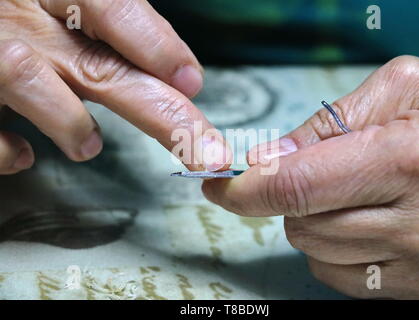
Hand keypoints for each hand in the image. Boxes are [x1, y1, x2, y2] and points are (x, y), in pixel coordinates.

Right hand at [0, 0, 227, 173]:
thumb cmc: (20, 20)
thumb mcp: (62, 11)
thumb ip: (112, 34)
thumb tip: (180, 78)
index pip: (110, 5)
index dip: (154, 43)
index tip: (192, 82)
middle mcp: (20, 17)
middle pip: (100, 65)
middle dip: (160, 114)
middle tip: (206, 155)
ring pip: (28, 77)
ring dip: (69, 122)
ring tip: (89, 149)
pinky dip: (5, 149)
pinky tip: (24, 156)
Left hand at [203, 56, 418, 298]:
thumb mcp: (409, 90)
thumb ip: (330, 119)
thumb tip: (270, 158)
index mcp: (411, 159)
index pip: (294, 186)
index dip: (245, 189)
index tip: (219, 185)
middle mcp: (416, 222)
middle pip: (300, 224)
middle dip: (289, 198)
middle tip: (315, 173)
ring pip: (317, 254)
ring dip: (315, 221)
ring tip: (356, 193)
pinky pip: (344, 277)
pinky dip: (337, 249)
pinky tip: (369, 223)